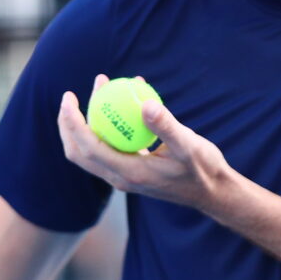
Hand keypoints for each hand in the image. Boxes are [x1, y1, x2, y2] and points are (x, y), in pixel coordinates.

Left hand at [58, 75, 232, 211]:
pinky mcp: (132, 169)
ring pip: (92, 149)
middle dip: (68, 124)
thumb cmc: (203, 169)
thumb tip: (145, 103)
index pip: (89, 147)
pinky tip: (124, 100)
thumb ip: (166, 126)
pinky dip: (108, 125)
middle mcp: (120, 177)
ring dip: (87, 121)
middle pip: (79, 152)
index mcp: (129, 173)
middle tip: (71, 95)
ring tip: (101, 88)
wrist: (212, 192)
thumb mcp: (189, 145)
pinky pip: (110, 145)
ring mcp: (124, 175)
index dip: (73, 122)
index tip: (69, 97)